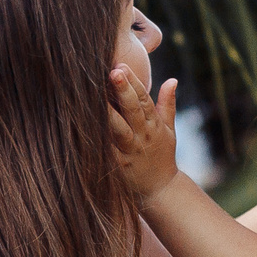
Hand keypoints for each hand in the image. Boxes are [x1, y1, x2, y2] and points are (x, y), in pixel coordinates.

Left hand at [107, 64, 183, 201]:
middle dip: (123, 90)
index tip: (122, 65)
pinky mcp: (118, 166)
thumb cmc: (162, 157)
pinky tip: (84, 125)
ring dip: (108, 112)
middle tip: (112, 71)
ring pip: (118, 129)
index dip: (133, 82)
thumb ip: (168, 105)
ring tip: (94, 95)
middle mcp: (142, 136)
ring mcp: (130, 151)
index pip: (144, 99)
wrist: (160, 190)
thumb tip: (172, 80)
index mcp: (153, 125)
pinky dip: (97, 140)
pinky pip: (106, 150)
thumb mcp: (170, 131)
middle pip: (133, 110)